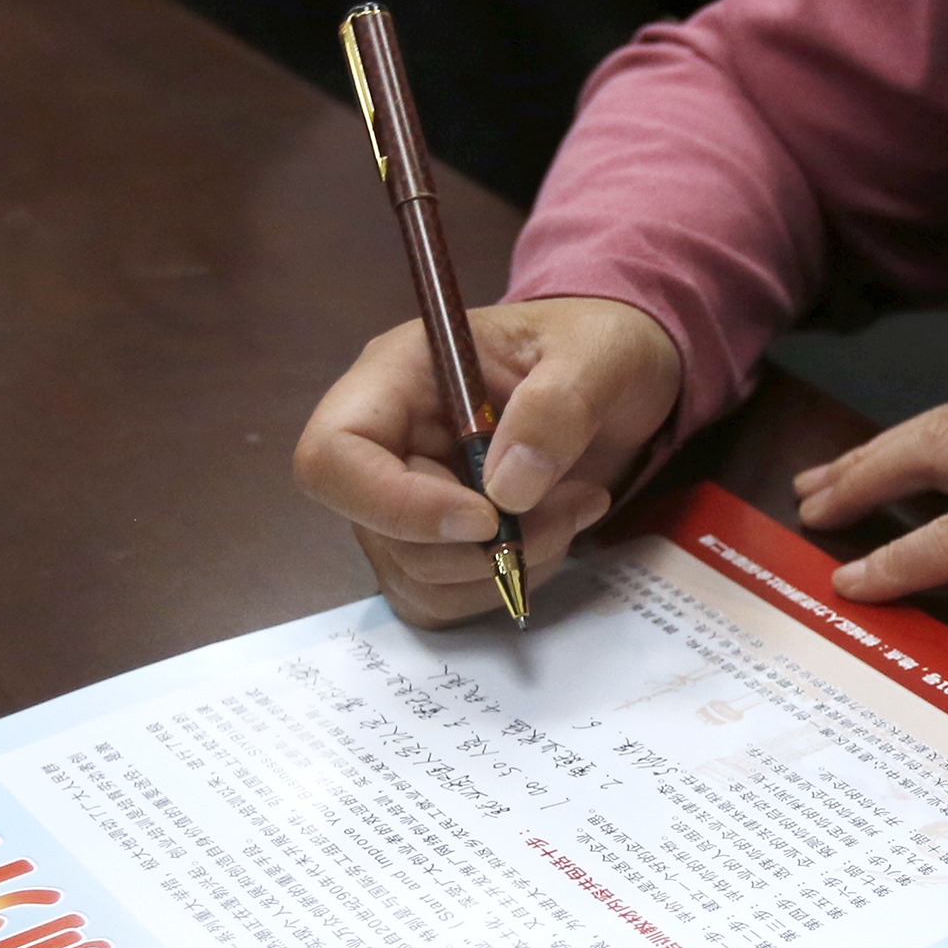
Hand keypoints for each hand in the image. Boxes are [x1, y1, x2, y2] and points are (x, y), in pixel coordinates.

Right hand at [293, 297, 682, 627]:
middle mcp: (386, 442)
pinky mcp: (434, 543)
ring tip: (574, 509)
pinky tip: (551, 536)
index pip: (332, 456)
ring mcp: (404, 499)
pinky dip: (503, 586)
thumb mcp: (601, 353)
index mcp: (397, 377)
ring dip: (504, 568)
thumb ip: (559, 406)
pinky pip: (444, 598)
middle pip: (382, 532)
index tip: (488, 517)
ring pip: (417, 577)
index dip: (395, 503)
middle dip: (482, 545)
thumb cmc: (596, 349)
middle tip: (574, 506)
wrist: (615, 380)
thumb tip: (508, 491)